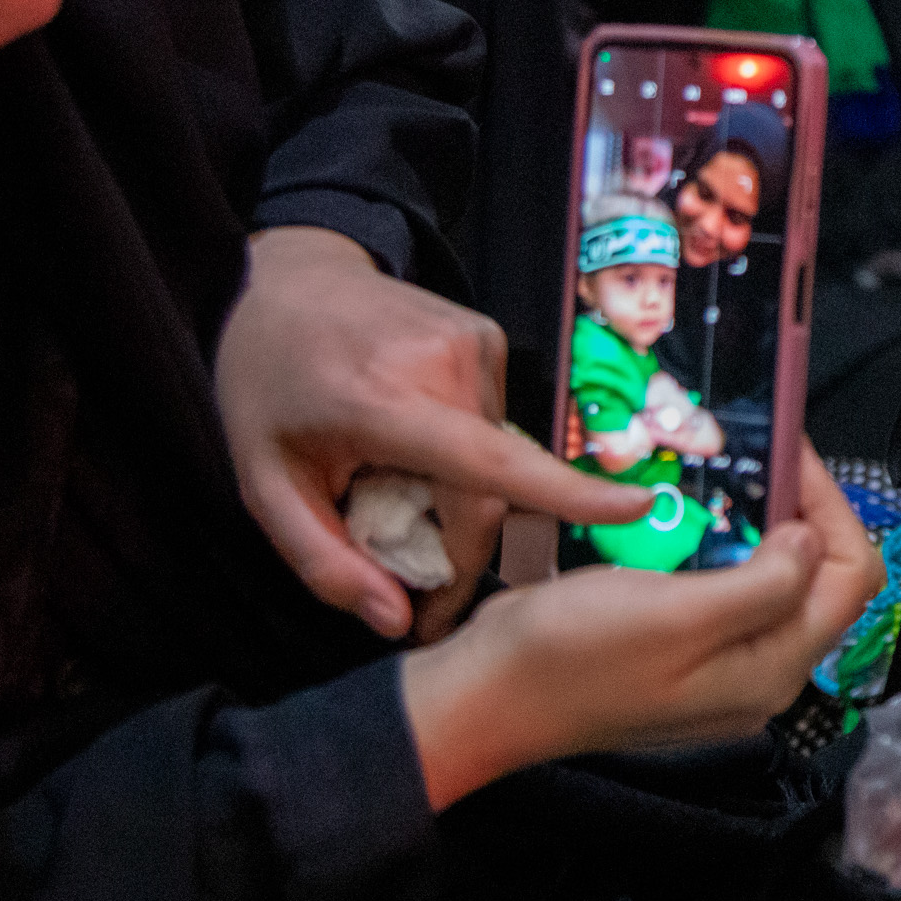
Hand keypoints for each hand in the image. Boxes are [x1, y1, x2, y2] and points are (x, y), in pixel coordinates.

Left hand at [215, 226, 646, 641]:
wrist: (287, 279)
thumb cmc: (268, 383)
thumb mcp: (264, 485)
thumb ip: (324, 562)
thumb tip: (395, 621)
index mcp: (384, 401)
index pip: (490, 461)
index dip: (567, 494)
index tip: (636, 510)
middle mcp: (444, 364)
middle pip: (491, 487)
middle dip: (466, 550)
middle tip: (423, 593)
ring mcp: (474, 341)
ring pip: (495, 459)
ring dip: (462, 498)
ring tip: (398, 488)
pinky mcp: (487, 335)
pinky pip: (493, 424)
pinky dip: (465, 455)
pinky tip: (415, 443)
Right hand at [401, 448, 885, 808]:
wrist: (487, 695)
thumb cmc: (572, 657)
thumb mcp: (676, 615)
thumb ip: (765, 584)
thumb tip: (814, 540)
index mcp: (771, 669)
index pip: (852, 578)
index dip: (832, 508)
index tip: (790, 452)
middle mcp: (757, 671)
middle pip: (821, 578)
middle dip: (802, 509)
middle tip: (759, 453)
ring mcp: (718, 663)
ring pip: (774, 579)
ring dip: (761, 522)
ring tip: (728, 472)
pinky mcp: (680, 649)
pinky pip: (725, 588)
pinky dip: (720, 543)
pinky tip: (689, 512)